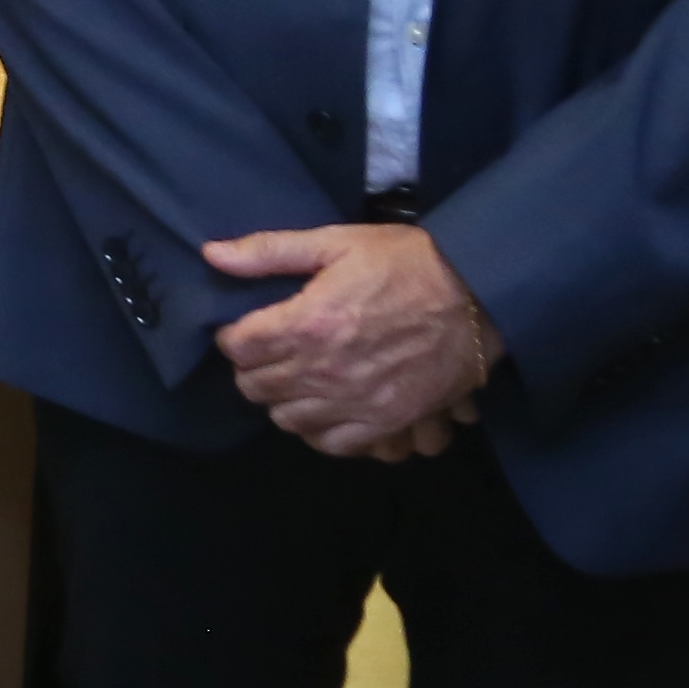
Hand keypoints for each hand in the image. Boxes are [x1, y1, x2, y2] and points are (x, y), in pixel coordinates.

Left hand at [204, 223, 495, 456]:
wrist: (476, 297)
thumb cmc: (404, 263)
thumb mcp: (335, 243)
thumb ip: (269, 252)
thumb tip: (212, 254)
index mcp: (306, 324)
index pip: (237, 347)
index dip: (233, 335)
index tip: (246, 327)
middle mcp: (324, 371)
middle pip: (255, 387)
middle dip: (252, 367)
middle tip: (268, 350)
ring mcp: (355, 403)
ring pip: (286, 419)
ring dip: (281, 399)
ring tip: (294, 377)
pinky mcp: (385, 423)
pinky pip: (332, 444)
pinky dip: (319, 430)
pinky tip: (323, 408)